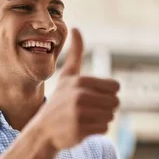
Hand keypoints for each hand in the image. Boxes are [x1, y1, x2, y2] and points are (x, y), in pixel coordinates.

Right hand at [32, 28, 119, 150]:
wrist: (43, 131)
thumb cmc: (59, 102)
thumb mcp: (67, 76)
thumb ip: (75, 53)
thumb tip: (75, 27)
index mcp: (80, 81)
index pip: (115, 87)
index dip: (107, 93)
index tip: (92, 97)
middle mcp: (80, 96)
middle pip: (115, 102)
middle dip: (105, 108)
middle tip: (88, 110)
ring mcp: (79, 113)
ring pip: (111, 116)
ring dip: (101, 119)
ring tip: (84, 119)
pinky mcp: (80, 129)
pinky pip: (104, 129)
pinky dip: (96, 130)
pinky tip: (81, 128)